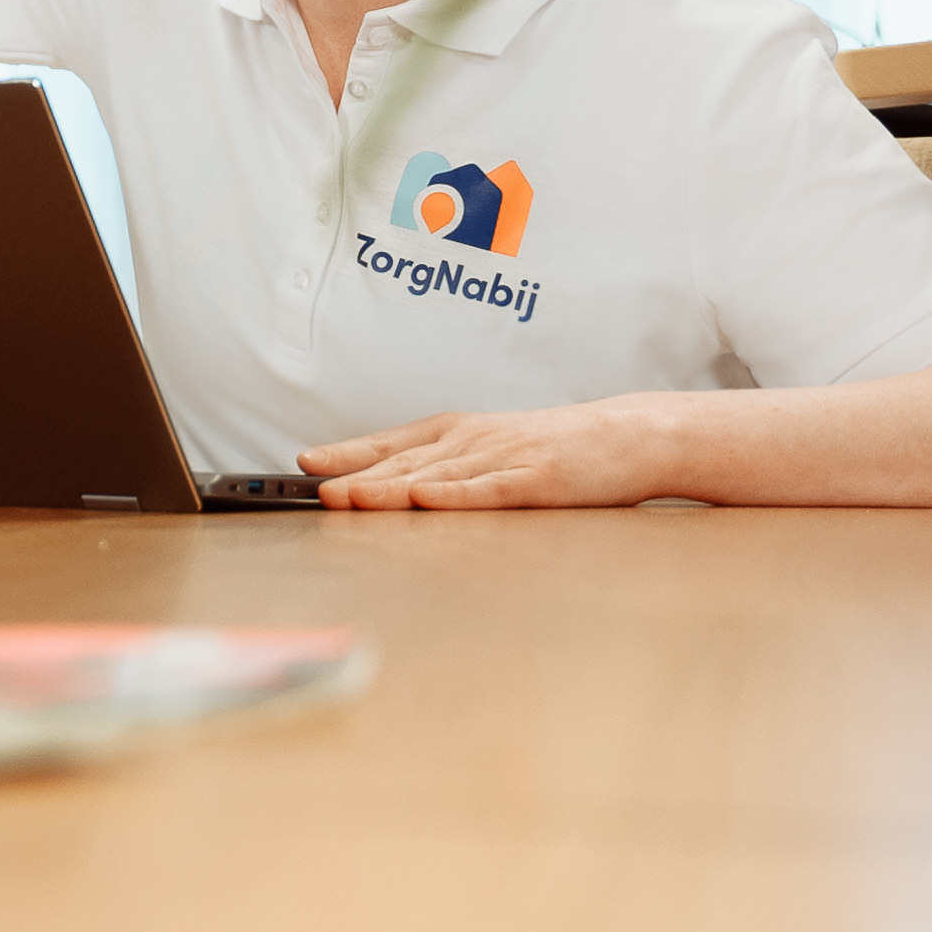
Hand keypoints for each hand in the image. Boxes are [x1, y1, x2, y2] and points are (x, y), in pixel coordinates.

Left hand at [299, 397, 689, 508]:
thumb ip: (443, 463)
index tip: (306, 462)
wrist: (625, 436)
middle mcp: (472, 440)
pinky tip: (426, 501)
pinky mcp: (537, 480)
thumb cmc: (552, 446)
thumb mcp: (489, 445)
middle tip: (312, 489)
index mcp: (458, 431)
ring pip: (436, 476)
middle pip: (404, 462)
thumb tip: (389, 482)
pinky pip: (490, 490)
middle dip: (355, 476)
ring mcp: (503, 458)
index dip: (347, 452)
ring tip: (349, 498)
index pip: (390, 441)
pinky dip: (456, 495)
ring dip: (389, 488)